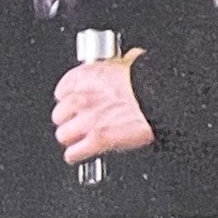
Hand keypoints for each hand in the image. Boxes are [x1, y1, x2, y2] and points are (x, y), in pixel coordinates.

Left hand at [51, 49, 154, 164]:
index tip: (79, 102)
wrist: (158, 96)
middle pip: (59, 114)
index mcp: (85, 75)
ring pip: (63, 135)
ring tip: (85, 137)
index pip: (62, 91)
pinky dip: (77, 154)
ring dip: (73, 137)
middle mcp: (80, 97)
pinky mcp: (96, 140)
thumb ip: (115, 68)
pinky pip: (72, 153)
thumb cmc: (146, 80)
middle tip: (83, 121)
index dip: (71, 98)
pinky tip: (84, 152)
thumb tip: (125, 64)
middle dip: (70, 119)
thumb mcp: (127, 63)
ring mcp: (87, 120)